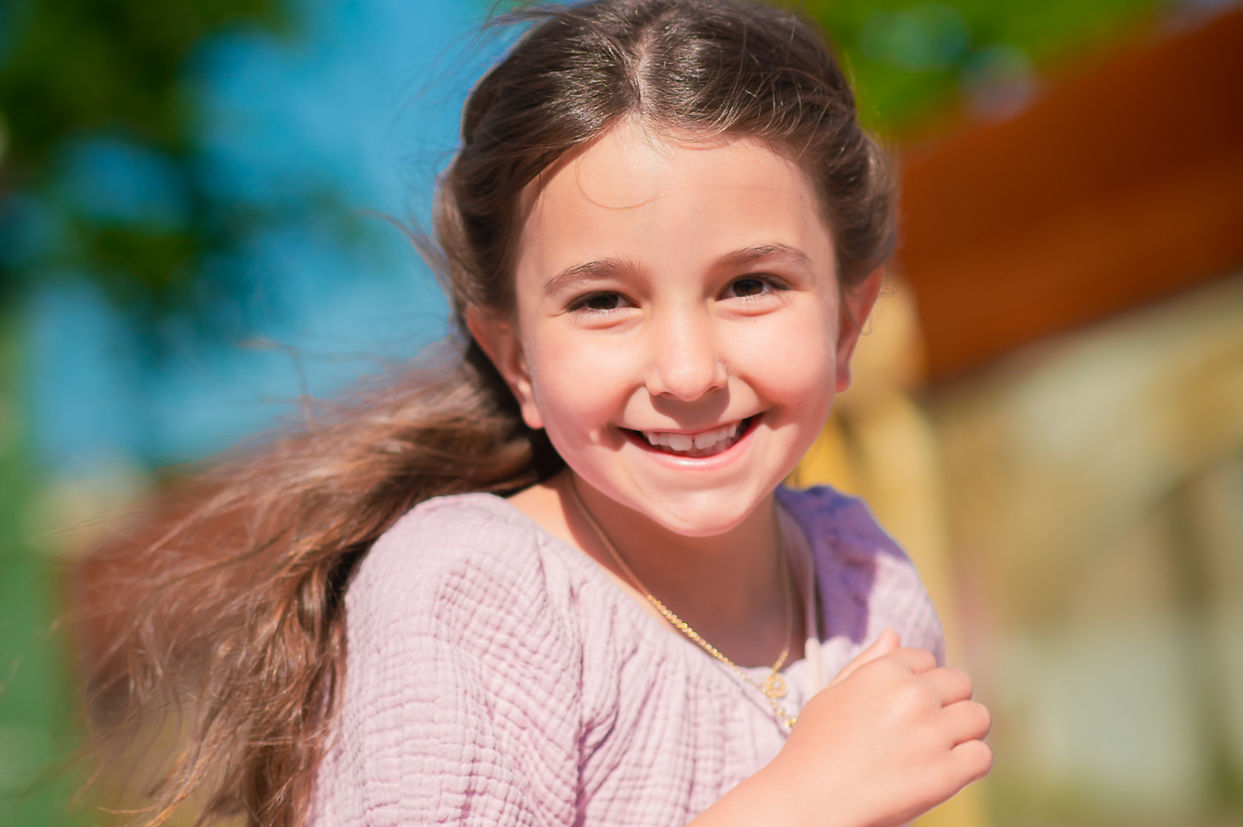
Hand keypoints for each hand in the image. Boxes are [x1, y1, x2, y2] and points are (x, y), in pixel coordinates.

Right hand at [767, 629, 991, 826]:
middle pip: (961, 683)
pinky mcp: (946, 773)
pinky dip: (969, 765)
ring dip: (964, 732)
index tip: (903, 709)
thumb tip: (894, 633)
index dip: (920, 684)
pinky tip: (943, 773)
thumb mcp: (831, 694)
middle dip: (948, 703)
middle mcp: (912, 695)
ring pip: (978, 717)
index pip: (928, 660)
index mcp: (884, 672)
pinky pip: (982, 756)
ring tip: (937, 751)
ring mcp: (931, 733)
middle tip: (924, 731)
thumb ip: (866, 662)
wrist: (808, 802)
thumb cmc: (813, 749)